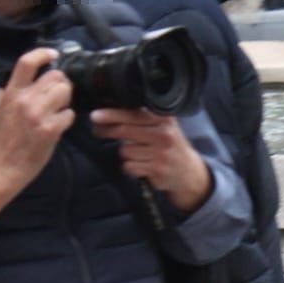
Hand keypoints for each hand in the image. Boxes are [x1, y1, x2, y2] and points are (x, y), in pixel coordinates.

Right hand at [0, 48, 72, 228]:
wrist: (4, 165)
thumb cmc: (2, 138)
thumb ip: (6, 93)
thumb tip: (14, 81)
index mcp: (11, 92)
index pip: (27, 62)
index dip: (43, 53)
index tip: (54, 54)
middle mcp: (25, 100)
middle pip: (55, 76)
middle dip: (61, 83)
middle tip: (58, 94)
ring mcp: (39, 114)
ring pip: (65, 92)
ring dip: (65, 100)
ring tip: (57, 110)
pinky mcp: (51, 129)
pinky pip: (69, 114)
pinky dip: (67, 118)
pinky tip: (59, 125)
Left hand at [90, 108, 212, 212]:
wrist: (188, 170)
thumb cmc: (168, 144)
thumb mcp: (162, 125)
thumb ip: (141, 117)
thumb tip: (108, 112)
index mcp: (165, 119)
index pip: (133, 114)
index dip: (112, 115)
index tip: (96, 116)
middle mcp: (165, 134)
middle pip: (125, 131)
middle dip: (107, 131)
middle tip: (98, 131)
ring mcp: (161, 153)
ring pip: (125, 151)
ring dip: (126, 153)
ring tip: (138, 153)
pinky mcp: (157, 169)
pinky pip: (129, 166)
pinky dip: (131, 167)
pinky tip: (142, 165)